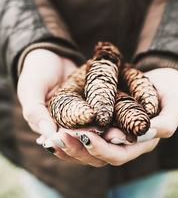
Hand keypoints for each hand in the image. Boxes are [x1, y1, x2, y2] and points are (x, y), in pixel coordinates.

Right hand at [17, 49, 122, 166]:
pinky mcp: (93, 108)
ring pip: (96, 134)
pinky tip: (125, 121)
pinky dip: (113, 120)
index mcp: (49, 129)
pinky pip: (103, 118)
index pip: (64, 145)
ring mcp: (81, 118)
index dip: (77, 146)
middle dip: (100, 143)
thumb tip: (50, 134)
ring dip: (109, 135)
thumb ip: (35, 111)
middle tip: (116, 137)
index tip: (90, 139)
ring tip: (122, 132)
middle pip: (83, 144)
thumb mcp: (31, 89)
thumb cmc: (37, 71)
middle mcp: (66, 127)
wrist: (52, 53)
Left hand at [55, 67, 177, 166]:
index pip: (118, 154)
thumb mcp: (175, 103)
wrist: (162, 74)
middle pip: (97, 153)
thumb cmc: (172, 90)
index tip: (85, 137)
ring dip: (69, 142)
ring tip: (52, 135)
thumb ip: (166, 122)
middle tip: (59, 138)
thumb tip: (147, 134)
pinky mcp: (103, 118)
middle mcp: (124, 140)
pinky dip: (70, 128)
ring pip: (87, 144)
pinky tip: (56, 123)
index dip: (101, 149)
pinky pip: (85, 127)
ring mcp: (112, 130)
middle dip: (78, 148)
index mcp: (141, 142)